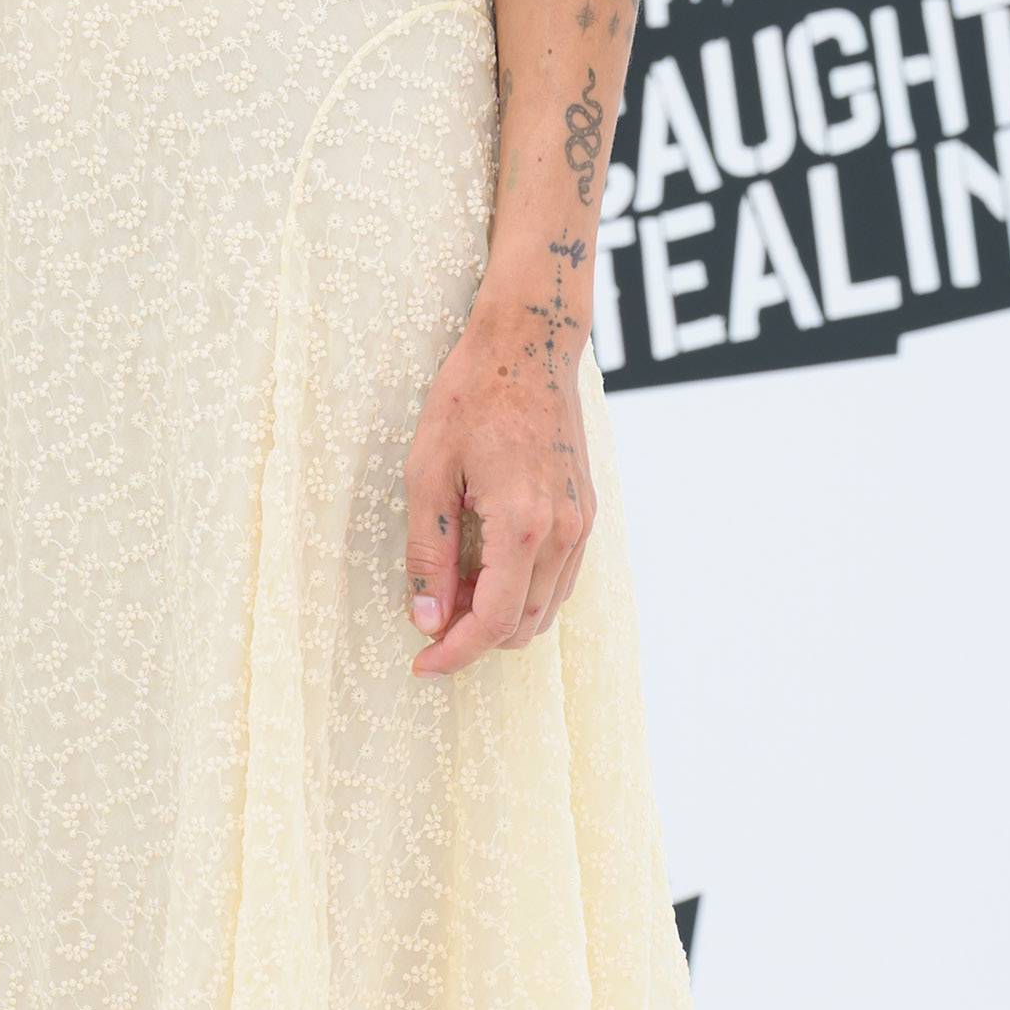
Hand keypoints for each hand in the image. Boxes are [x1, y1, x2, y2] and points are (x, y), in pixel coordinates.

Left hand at [402, 294, 595, 676]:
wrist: (528, 344)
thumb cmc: (471, 397)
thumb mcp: (427, 471)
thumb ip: (429, 552)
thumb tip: (426, 618)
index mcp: (523, 524)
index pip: (493, 621)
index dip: (455, 653)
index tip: (422, 665)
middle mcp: (565, 532)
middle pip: (524, 625)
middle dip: (474, 639)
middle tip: (427, 622)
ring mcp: (583, 523)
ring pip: (546, 608)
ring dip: (501, 618)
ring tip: (451, 596)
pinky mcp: (587, 512)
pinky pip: (561, 579)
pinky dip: (524, 594)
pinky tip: (486, 573)